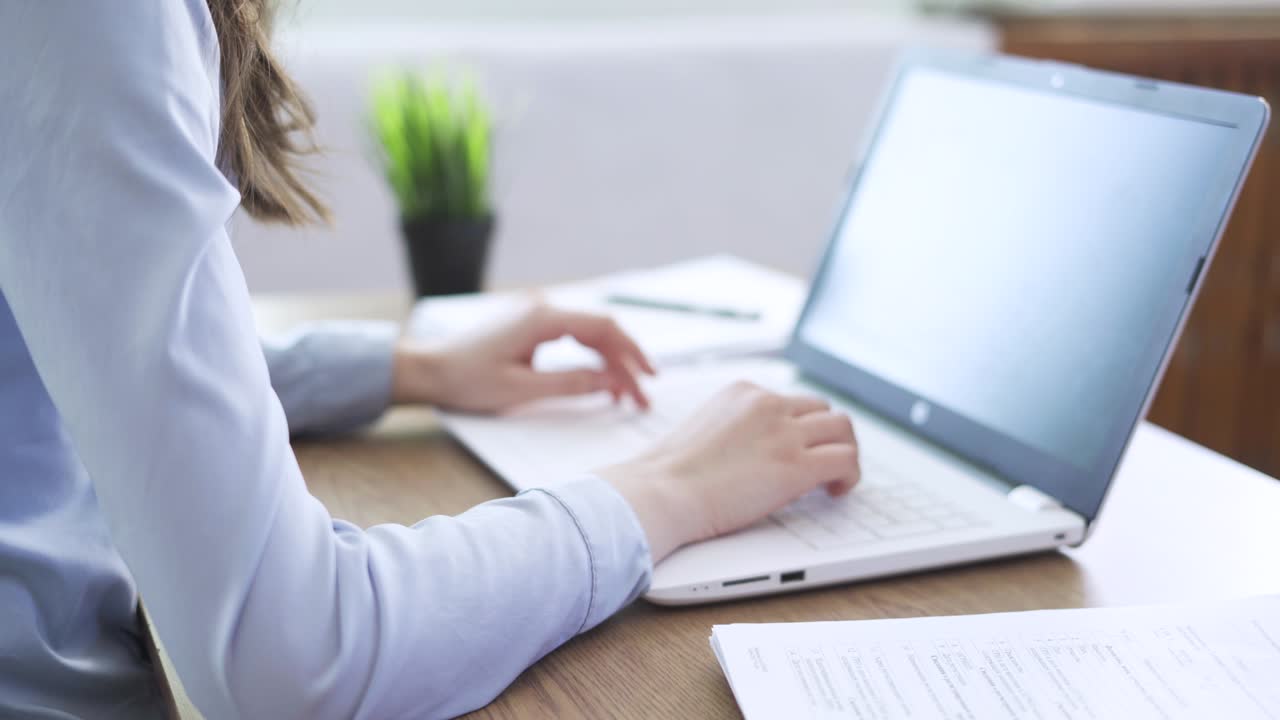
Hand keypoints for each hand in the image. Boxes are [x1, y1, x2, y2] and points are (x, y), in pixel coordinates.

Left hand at [391, 304, 655, 413]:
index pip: (604, 328)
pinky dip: (591, 357)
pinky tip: (602, 381)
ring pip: (590, 334)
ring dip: (611, 362)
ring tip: (627, 394)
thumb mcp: (522, 390)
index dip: (631, 353)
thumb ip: (571, 383)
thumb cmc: (467, 380)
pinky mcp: (531, 325)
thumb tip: (612, 382)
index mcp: (542, 318)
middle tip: (644, 395)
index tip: (648, 379)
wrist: (428, 370)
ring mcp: (538, 314)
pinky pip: (573, 337)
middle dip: (626, 362)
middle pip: (602, 330)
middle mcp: (544, 307)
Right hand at [598, 381, 859, 561]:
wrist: (662, 492)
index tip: (796, 449)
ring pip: (843, 428)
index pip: (789, 400)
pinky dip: (850, 475)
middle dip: (826, 435)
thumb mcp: (703, 430)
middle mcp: (768, 403)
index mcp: (742, 392)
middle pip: (822, 408)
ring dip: (845, 451)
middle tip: (822, 462)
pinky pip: (846, 459)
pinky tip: (835, 491)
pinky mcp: (797, 464)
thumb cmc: (669, 475)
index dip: (798, 428)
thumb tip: (754, 452)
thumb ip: (734, 428)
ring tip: (834, 477)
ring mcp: (785, 432)